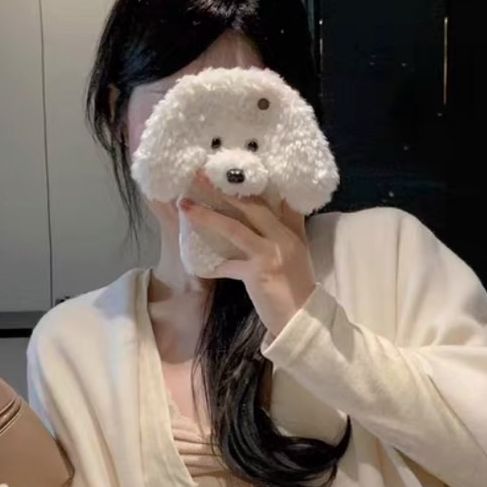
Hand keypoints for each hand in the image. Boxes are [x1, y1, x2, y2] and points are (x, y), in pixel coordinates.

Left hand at [180, 180, 314, 335]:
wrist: (302, 319)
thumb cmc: (295, 288)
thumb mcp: (296, 253)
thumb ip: (285, 230)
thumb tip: (269, 211)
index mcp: (293, 230)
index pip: (276, 197)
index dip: (252, 181)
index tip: (229, 167)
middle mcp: (284, 237)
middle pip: (251, 204)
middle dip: (222, 189)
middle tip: (199, 174)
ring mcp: (271, 253)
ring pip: (234, 228)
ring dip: (206, 216)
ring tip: (184, 205)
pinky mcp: (258, 273)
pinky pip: (227, 265)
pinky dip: (212, 266)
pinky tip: (198, 264)